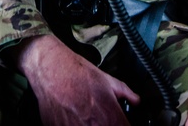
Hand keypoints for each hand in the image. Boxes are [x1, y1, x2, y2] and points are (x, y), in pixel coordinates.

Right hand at [14, 34, 138, 124]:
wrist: (50, 68)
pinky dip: (72, 123)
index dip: (122, 124)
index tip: (119, 121)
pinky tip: (71, 115)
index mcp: (111, 118)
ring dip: (88, 124)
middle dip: (104, 123)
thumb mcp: (107, 80)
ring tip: (83, 114)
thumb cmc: (77, 72)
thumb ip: (125, 93)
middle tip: (98, 115)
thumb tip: (136, 100)